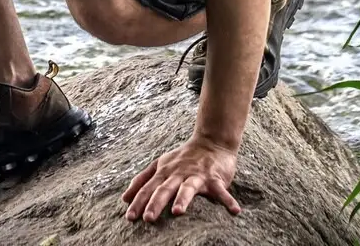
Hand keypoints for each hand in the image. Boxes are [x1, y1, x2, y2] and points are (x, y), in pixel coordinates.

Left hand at [121, 134, 240, 221]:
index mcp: (164, 172)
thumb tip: (124, 198)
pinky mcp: (215, 178)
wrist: (212, 141)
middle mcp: (178, 173)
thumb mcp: (160, 164)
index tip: (129, 217)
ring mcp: (197, 175)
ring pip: (188, 187)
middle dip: (155, 203)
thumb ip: (142, 180)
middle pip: (164, 188)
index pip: (148, 188)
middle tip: (147, 219)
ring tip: (177, 211)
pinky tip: (234, 211)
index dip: (138, 201)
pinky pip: (221, 190)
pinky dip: (228, 200)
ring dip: (183, 199)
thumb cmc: (183, 157)